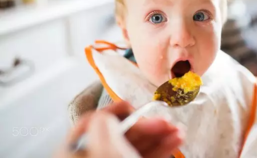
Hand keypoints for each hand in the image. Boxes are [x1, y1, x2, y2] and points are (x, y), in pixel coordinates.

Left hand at [55, 101, 183, 157]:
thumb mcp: (105, 152)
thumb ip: (102, 125)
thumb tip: (107, 116)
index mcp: (75, 155)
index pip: (91, 123)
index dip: (113, 112)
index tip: (134, 106)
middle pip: (118, 134)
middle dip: (145, 125)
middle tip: (166, 121)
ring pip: (135, 146)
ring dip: (158, 136)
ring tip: (178, 131)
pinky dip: (160, 148)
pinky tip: (175, 141)